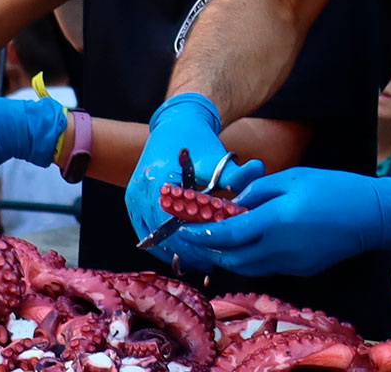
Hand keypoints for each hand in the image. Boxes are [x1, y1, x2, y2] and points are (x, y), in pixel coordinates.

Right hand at [125, 93, 264, 269]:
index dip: (193, 246)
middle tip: (207, 265)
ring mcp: (133, 196)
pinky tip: (177, 253)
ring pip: (150, 237)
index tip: (213, 257)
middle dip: (185, 253)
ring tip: (195, 262)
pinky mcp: (132, 200)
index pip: (174, 227)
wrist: (174, 125)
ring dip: (171, 251)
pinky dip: (159, 244)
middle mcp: (141, 191)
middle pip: (162, 236)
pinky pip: (142, 230)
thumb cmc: (197, 143)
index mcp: (160, 182)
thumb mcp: (216, 157)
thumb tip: (258, 172)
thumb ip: (235, 173)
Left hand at [176, 168, 390, 277]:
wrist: (372, 215)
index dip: (203, 234)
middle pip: (233, 259)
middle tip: (196, 237)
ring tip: (216, 242)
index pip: (228, 235)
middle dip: (210, 250)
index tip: (187, 229)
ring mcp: (292, 263)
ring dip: (228, 258)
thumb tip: (232, 205)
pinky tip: (246, 245)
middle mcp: (281, 248)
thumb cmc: (331, 188)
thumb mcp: (289, 179)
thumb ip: (256, 192)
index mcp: (275, 222)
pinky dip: (248, 260)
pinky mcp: (302, 269)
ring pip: (248, 268)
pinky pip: (266, 268)